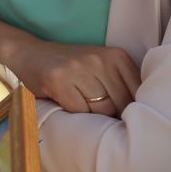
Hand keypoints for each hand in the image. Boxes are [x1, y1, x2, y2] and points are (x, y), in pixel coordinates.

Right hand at [9, 40, 141, 117]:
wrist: (29, 54)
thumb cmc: (70, 68)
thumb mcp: (101, 67)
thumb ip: (122, 85)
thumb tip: (141, 117)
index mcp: (116, 56)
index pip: (138, 93)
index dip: (130, 108)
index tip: (119, 112)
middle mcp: (100, 59)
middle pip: (120, 104)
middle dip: (111, 114)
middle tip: (96, 110)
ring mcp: (79, 69)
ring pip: (101, 110)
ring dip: (92, 116)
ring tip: (81, 104)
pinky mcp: (59, 81)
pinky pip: (79, 111)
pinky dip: (74, 113)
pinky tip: (66, 102)